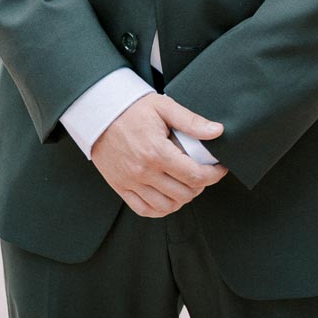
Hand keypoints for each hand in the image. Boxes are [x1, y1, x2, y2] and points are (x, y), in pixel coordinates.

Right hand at [90, 93, 226, 216]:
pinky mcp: (120, 187)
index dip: (213, 175)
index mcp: (157, 152)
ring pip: (166, 205)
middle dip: (200, 185)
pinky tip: (169, 198)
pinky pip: (144, 210)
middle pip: (184, 193)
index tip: (220, 168)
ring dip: (183, 198)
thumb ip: (191, 121)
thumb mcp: (164, 107)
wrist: (98, 112)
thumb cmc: (132, 108)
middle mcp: (144, 172)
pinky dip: (161, 209)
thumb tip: (217, 131)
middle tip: (204, 173)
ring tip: (188, 184)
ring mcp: (131, 182)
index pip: (194, 175)